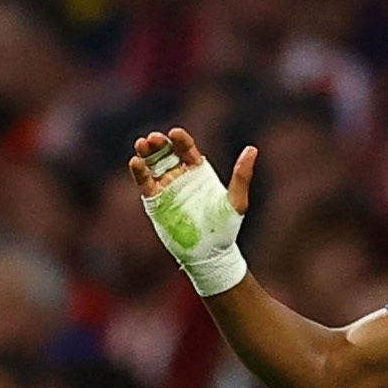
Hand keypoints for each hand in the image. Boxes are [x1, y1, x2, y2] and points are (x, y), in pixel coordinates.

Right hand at [127, 127, 255, 295]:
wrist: (209, 254)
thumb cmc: (225, 228)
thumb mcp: (236, 200)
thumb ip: (241, 176)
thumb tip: (252, 150)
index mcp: (199, 171)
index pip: (187, 149)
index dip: (180, 139)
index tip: (174, 133)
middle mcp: (181, 177)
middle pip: (166, 153)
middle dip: (159, 143)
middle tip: (153, 138)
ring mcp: (167, 188)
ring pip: (153, 164)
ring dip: (146, 152)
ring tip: (142, 143)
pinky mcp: (155, 202)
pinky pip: (145, 183)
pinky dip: (139, 172)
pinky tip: (135, 161)